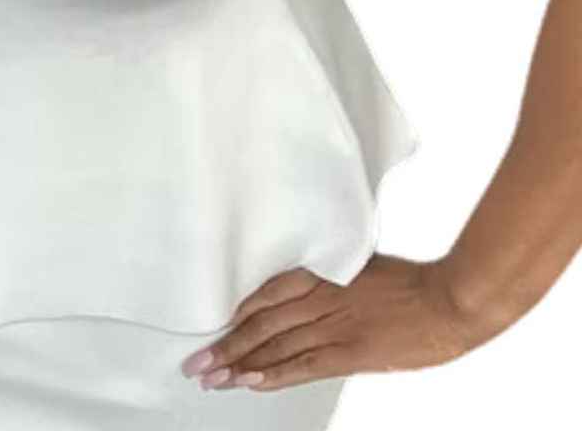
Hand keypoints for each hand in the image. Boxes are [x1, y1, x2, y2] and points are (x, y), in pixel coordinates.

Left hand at [179, 253, 479, 391]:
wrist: (450, 298)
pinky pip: (304, 365)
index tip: (216, 326)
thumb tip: (309, 289)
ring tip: (213, 377)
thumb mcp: (361, 267)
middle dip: (229, 344)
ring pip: (277, 346)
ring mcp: (335, 325)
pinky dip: (275, 374)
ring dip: (241, 364)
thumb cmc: (412, 281)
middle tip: (198, 361)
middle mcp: (321, 298)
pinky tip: (251, 382)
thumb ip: (332, 279)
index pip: (267, 294)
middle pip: (263, 323)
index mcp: (322, 274)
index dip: (239, 314)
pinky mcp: (352, 351)